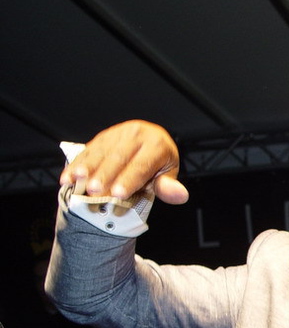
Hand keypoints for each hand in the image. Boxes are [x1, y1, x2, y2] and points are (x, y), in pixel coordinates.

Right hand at [59, 120, 188, 204]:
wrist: (149, 144)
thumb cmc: (159, 165)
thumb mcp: (167, 175)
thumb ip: (168, 187)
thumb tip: (181, 195)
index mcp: (157, 144)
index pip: (142, 164)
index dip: (130, 179)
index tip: (118, 194)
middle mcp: (137, 134)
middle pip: (119, 156)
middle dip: (105, 175)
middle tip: (95, 191)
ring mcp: (118, 132)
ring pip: (101, 151)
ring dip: (87, 167)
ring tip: (77, 182)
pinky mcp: (104, 136)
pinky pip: (89, 149)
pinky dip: (77, 164)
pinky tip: (67, 178)